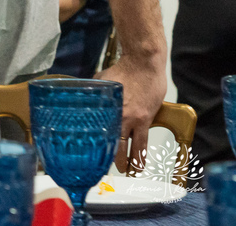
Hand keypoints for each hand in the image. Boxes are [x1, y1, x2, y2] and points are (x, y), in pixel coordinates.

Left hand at [97, 53, 166, 172]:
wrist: (144, 63)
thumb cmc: (121, 69)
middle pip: (119, 145)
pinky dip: (144, 151)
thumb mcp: (102, 82)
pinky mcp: (150, 117)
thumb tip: (85, 99)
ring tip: (132, 172)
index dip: (100, 148)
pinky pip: (146, 138)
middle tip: (115, 170)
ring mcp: (138, 119)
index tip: (96, 157)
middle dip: (117, 160)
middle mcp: (124, 118)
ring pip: (136, 146)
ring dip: (134, 161)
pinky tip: (143, 159)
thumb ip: (97, 95)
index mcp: (110, 110)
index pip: (103, 134)